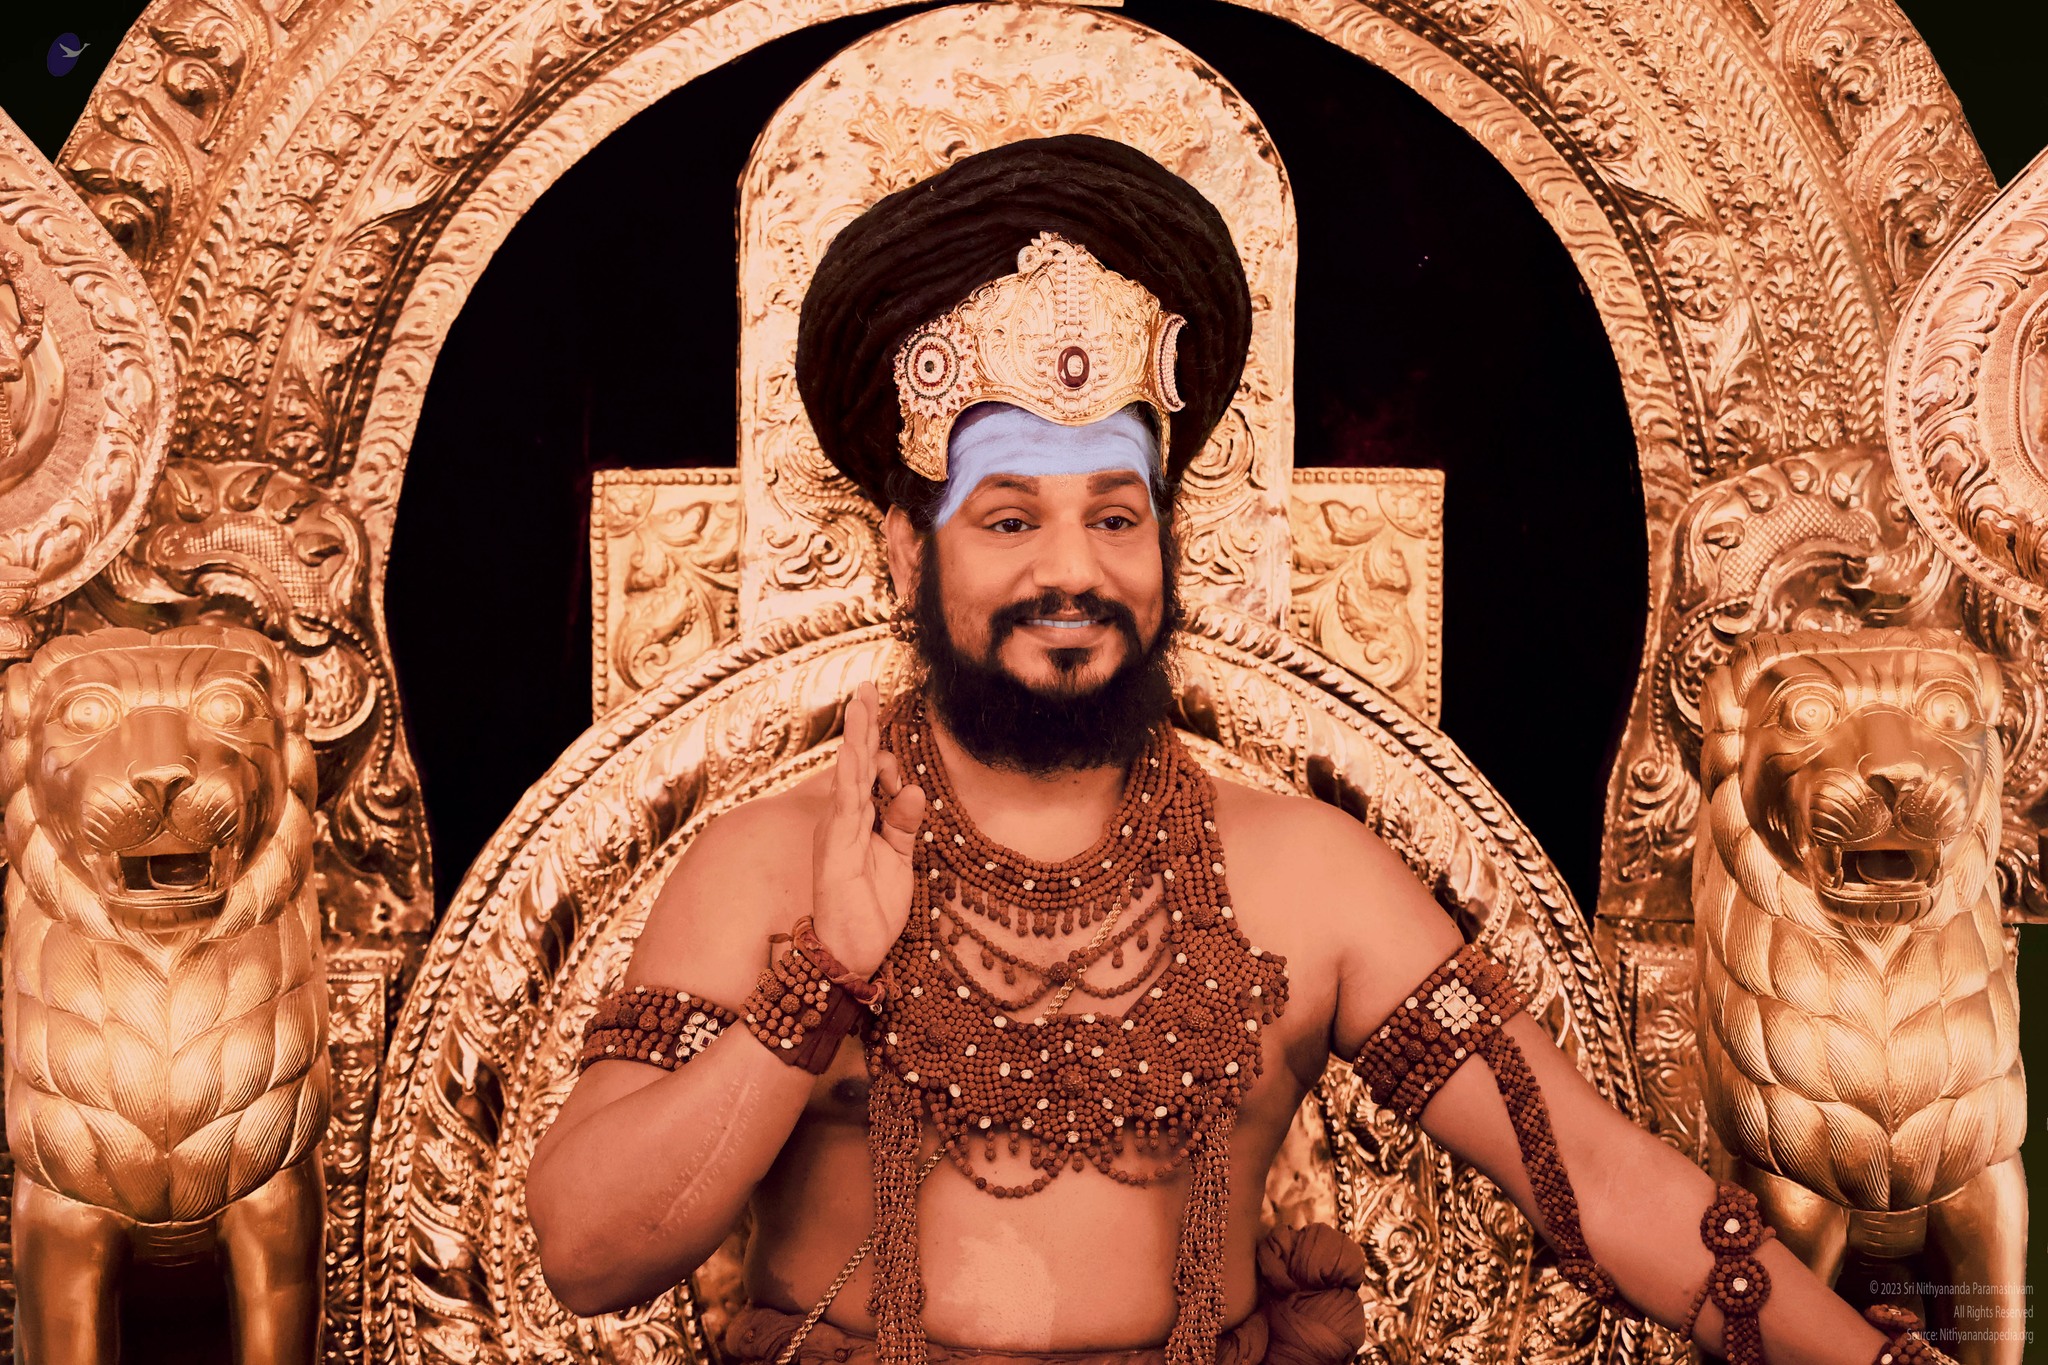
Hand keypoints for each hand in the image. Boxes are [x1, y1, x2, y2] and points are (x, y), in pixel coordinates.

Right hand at [811, 681, 925, 975]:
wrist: (850, 951)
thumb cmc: (870, 908)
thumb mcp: (899, 860)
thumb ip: (904, 824)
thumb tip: (913, 789)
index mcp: (858, 820)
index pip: (868, 772)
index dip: (876, 739)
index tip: (886, 706)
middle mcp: (844, 819)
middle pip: (855, 763)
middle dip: (862, 724)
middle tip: (868, 687)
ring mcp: (837, 831)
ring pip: (849, 774)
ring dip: (857, 738)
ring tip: (862, 703)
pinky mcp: (835, 847)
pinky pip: (846, 805)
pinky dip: (850, 776)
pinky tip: (854, 751)